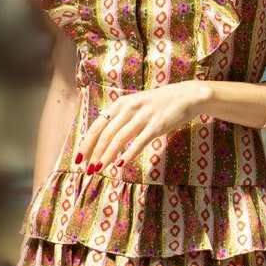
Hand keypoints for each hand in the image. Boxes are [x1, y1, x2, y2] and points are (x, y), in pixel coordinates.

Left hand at [75, 81, 205, 172]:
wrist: (186, 96)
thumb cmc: (159, 104)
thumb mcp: (136, 106)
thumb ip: (121, 119)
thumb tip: (103, 138)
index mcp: (121, 104)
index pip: (98, 125)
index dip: (87, 142)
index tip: (79, 158)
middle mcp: (129, 108)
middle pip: (105, 133)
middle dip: (94, 153)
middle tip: (87, 169)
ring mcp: (143, 116)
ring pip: (119, 139)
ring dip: (107, 156)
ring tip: (99, 169)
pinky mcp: (157, 125)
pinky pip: (139, 142)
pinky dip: (128, 154)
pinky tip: (120, 165)